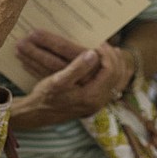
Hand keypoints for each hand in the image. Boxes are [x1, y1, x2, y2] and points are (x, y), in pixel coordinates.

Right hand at [12, 33, 135, 125]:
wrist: (38, 114)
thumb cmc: (46, 96)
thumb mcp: (58, 80)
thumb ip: (77, 68)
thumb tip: (93, 54)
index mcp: (91, 96)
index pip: (110, 71)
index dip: (107, 54)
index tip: (99, 43)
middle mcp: (98, 102)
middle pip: (118, 76)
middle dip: (114, 58)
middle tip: (106, 45)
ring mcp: (97, 103)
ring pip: (118, 82)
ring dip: (117, 65)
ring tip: (112, 51)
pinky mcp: (94, 102)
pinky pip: (112, 86)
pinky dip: (113, 73)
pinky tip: (106, 64)